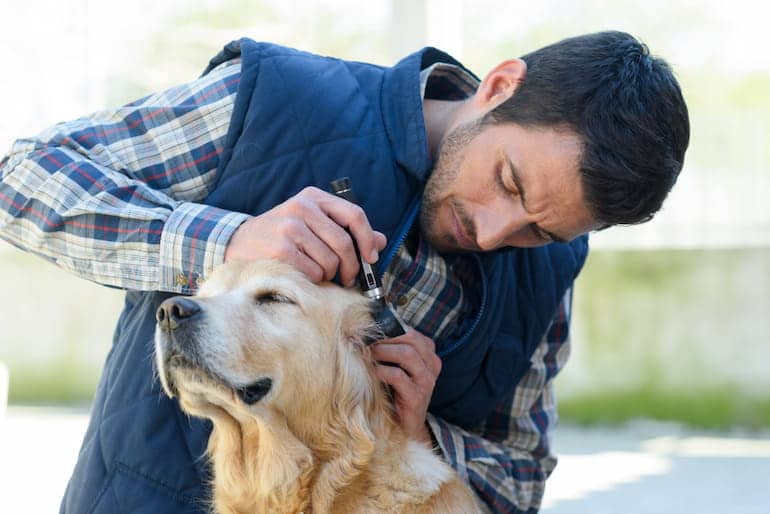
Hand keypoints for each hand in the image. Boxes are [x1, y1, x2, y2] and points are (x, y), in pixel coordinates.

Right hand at [224, 186, 386, 285]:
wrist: (238, 242)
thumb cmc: (282, 235)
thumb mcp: (312, 224)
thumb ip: (345, 230)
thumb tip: (381, 241)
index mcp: (313, 197)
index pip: (354, 214)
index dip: (367, 238)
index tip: (371, 257)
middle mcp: (302, 208)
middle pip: (344, 243)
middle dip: (351, 267)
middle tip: (348, 278)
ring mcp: (290, 227)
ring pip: (330, 261)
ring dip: (329, 275)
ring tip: (319, 274)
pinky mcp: (280, 248)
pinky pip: (313, 272)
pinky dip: (314, 280)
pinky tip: (304, 276)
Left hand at [371, 327, 441, 443]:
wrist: (405, 426)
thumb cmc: (396, 391)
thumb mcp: (397, 366)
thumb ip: (390, 349)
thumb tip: (366, 331)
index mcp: (429, 354)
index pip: (411, 332)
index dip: (389, 328)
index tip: (369, 329)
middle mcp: (432, 365)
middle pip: (410, 339)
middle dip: (385, 338)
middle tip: (365, 340)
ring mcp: (426, 381)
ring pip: (407, 354)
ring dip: (382, 351)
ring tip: (367, 353)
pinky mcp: (417, 397)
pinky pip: (398, 376)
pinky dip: (381, 370)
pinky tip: (371, 371)